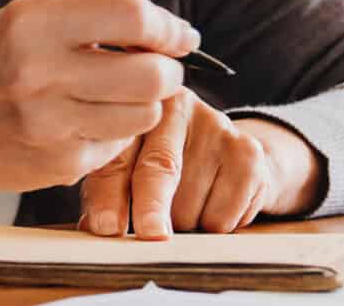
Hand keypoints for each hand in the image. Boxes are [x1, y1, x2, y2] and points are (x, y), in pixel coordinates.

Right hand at [0, 0, 193, 206]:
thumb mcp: (24, 18)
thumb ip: (89, 17)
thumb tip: (161, 29)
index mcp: (35, 25)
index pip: (131, 16)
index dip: (168, 26)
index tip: (180, 34)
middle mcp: (44, 74)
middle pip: (151, 74)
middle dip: (167, 69)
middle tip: (159, 65)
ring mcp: (53, 125)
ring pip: (145, 114)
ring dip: (146, 102)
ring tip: (122, 91)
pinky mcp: (60, 164)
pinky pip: (118, 144)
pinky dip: (116, 130)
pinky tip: (90, 118)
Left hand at [79, 94, 323, 238]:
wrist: (227, 155)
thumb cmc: (163, 164)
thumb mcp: (127, 169)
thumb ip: (107, 193)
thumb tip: (95, 228)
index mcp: (134, 109)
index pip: (118, 156)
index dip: (109, 196)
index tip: (106, 227)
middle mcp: (176, 107)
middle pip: (161, 168)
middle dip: (151, 207)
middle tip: (150, 236)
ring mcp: (215, 125)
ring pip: (193, 200)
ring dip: (184, 223)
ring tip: (185, 206)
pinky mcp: (247, 151)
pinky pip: (226, 211)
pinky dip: (215, 224)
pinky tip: (214, 203)